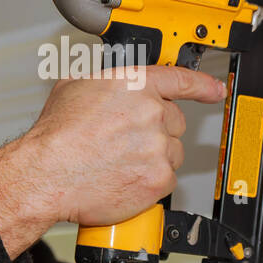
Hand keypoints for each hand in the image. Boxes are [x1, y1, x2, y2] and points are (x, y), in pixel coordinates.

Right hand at [23, 64, 225, 226]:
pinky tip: (124, 178)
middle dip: (157, 131)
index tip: (215, 90)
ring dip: (153, 158)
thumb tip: (113, 84)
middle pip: (174, 122)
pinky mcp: (159, 177)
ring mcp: (158, 145)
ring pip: (172, 152)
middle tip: (127, 141)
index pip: (181, 80)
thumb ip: (107, 81)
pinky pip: (166, 179)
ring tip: (120, 162)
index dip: (203, 85)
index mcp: (134, 84)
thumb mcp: (75, 86)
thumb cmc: (55, 135)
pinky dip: (149, 182)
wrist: (46, 173)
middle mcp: (151, 111)